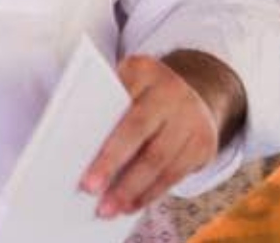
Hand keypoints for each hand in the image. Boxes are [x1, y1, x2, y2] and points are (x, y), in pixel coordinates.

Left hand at [80, 54, 228, 217]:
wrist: (195, 92)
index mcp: (145, 71)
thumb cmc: (143, 93)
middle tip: (88, 189)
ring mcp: (193, 118)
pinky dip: (150, 193)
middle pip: (138, 131)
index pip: (118, 97)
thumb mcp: (127, 82)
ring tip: (108, 208)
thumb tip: (77, 147)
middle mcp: (172, 91)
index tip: (74, 151)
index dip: (100, 125)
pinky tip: (130, 205)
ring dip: (131, 189)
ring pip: (159, 161)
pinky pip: (174, 175)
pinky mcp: (205, 144)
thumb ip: (106, 103)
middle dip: (111, 162)